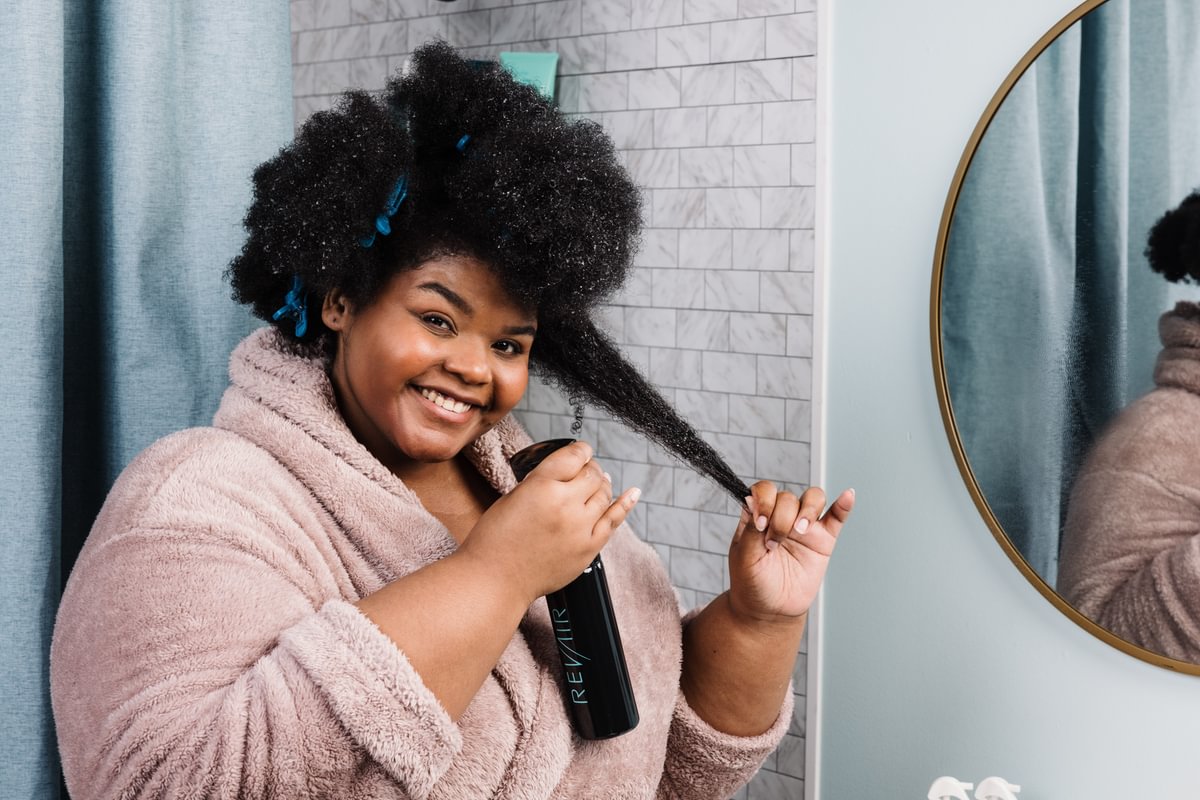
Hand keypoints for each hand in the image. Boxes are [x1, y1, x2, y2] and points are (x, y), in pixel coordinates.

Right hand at [460, 440, 639, 603]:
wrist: (496, 580)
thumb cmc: (495, 540)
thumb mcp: (512, 496)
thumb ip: (540, 482)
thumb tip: (562, 473)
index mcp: (542, 486)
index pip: (574, 456)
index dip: (580, 450)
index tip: (581, 450)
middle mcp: (565, 504)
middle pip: (592, 473)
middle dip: (589, 468)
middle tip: (585, 469)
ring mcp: (580, 528)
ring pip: (604, 494)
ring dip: (602, 484)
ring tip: (598, 481)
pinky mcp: (588, 548)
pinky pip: (614, 520)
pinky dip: (625, 504)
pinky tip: (632, 493)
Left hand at [726, 481, 853, 624]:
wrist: (771, 610)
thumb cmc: (752, 583)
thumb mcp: (744, 557)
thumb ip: (750, 529)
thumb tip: (753, 499)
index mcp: (759, 515)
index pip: (765, 491)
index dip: (764, 500)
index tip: (760, 523)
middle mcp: (781, 516)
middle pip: (788, 496)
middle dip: (781, 517)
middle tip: (773, 544)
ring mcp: (804, 527)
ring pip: (813, 499)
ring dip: (807, 510)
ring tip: (799, 531)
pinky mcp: (823, 540)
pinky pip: (836, 517)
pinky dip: (843, 505)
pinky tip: (848, 496)